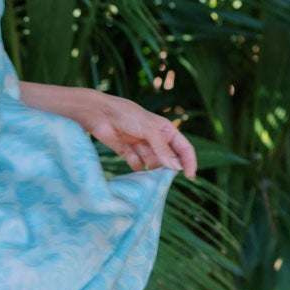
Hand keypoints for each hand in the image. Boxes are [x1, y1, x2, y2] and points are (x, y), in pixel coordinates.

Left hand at [82, 93, 196, 178]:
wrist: (99, 114)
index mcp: (166, 130)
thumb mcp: (149, 130)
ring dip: (151, 167)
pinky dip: (137, 168)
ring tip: (146, 165)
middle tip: (164, 174)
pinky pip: (138, 166)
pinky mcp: (128, 153)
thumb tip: (176, 167)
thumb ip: (162, 149)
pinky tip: (133, 162)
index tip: (190, 176)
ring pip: (153, 164)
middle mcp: (156, 139)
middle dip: (167, 167)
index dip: (189, 162)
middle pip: (168, 159)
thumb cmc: (127, 115)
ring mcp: (142, 147)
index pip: (184, 149)